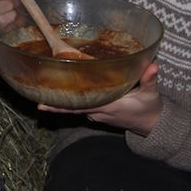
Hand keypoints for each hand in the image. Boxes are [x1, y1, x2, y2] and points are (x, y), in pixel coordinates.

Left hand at [38, 62, 161, 135]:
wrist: (152, 124)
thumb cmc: (150, 108)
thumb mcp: (151, 93)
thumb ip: (149, 79)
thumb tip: (152, 66)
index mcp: (110, 106)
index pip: (82, 105)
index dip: (64, 105)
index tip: (47, 104)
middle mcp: (100, 112)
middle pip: (73, 108)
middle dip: (56, 105)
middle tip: (37, 101)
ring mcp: (98, 114)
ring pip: (76, 108)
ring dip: (62, 103)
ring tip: (44, 94)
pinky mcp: (99, 113)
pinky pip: (82, 108)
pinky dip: (71, 103)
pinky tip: (61, 95)